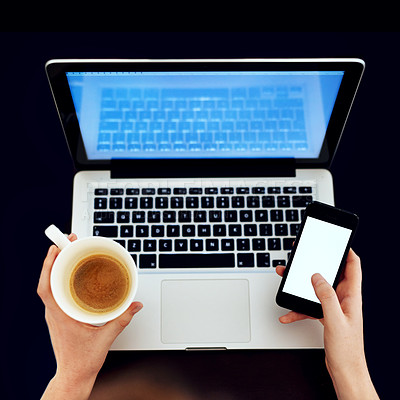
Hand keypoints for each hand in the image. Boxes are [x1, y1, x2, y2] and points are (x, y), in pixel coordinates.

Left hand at [38, 234, 142, 399]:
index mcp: (60, 316)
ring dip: (57, 267)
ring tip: (69, 252)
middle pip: (48, 280)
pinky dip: (61, 278)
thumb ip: (122, 319)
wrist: (73, 376)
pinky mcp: (60, 315)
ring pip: (50, 285)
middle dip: (56, 258)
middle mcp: (54, 312)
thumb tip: (135, 304)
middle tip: (67, 242)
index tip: (56, 249)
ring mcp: (55, 314)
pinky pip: (56, 292)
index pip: (46, 287)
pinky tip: (72, 273)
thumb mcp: (105, 338)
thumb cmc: (83, 361)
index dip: (48, 266)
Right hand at [276, 249, 378, 399]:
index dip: (346, 251)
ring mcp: (334, 307)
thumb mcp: (335, 320)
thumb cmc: (347, 350)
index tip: (336, 241)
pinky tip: (288, 313)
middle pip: (331, 273)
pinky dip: (298, 307)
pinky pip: (310, 305)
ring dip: (303, 284)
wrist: (345, 370)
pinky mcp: (326, 315)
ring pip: (317, 288)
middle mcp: (344, 299)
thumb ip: (326, 296)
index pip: (353, 266)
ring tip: (288, 277)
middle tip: (306, 253)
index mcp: (351, 296)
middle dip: (317, 263)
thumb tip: (317, 277)